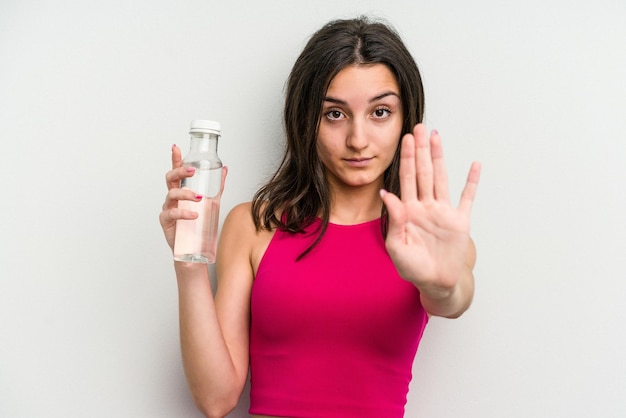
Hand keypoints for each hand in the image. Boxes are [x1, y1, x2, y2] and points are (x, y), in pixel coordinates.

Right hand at [159, 145, 227, 250]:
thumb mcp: (211, 202)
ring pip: (172, 194)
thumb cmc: (198, 224)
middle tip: (192, 171)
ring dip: (186, 193)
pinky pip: (172, 213)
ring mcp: (168, 208)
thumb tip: (224, 169)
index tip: (176, 147)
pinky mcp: (166, 221)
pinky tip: (194, 215)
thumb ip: (216, 186)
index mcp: (181, 190)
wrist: (193, 248)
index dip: (175, 159)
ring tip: (199, 197)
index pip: (177, 172)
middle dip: (180, 172)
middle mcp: (173, 197)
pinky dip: (184, 213)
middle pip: (171, 178)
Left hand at [380, 124, 480, 294]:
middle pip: (422, 172)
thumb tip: (386, 194)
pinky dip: (472, 182)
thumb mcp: (396, 246)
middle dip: (420, 150)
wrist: (435, 283)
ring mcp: (443, 212)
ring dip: (439, 157)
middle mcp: (425, 206)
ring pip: (441, 178)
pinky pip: (467, 198)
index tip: (404, 140)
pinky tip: (474, 165)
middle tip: (419, 127)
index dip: (406, 159)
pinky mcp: (460, 221)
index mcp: (408, 211)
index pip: (406, 179)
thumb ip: (393, 219)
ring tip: (436, 137)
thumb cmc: (412, 268)